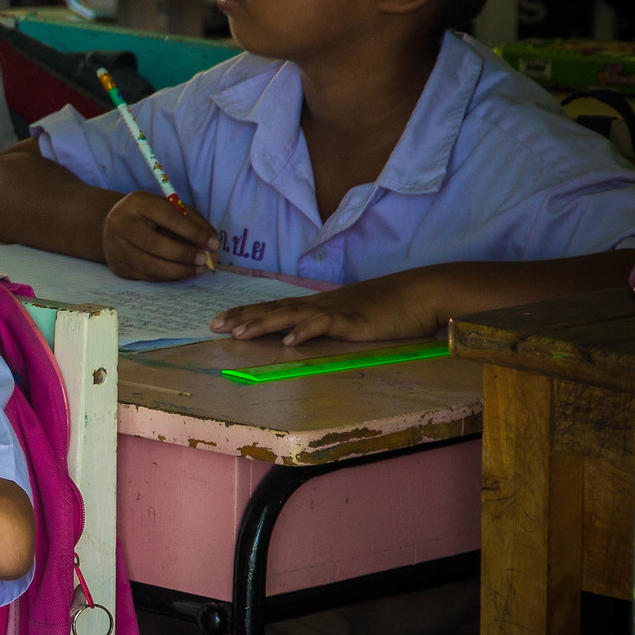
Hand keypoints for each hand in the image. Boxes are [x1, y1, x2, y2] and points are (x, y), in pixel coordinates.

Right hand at [101, 191, 220, 280]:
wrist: (114, 226)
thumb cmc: (150, 215)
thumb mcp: (169, 208)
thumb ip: (193, 222)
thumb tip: (212, 246)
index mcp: (138, 203)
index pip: (168, 217)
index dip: (193, 232)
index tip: (213, 243)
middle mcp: (121, 223)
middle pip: (154, 244)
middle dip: (184, 254)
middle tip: (204, 260)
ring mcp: (116, 247)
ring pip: (150, 265)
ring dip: (179, 270)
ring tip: (198, 269)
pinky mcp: (118, 266)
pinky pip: (147, 276)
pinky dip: (168, 277)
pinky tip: (182, 272)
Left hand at [212, 271, 438, 344]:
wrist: (421, 294)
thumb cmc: (389, 308)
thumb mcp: (351, 316)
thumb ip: (329, 325)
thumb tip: (305, 336)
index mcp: (318, 305)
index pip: (274, 307)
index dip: (246, 313)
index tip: (220, 320)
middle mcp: (320, 305)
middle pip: (274, 309)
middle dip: (242, 317)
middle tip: (213, 325)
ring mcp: (336, 311)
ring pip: (292, 316)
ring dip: (264, 324)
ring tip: (239, 333)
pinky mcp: (354, 321)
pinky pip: (325, 325)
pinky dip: (306, 331)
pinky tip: (290, 340)